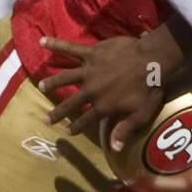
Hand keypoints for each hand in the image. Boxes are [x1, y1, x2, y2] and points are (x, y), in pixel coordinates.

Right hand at [38, 35, 162, 149]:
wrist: (151, 61)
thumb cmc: (148, 89)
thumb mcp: (139, 115)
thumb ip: (125, 130)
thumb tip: (115, 149)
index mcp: (103, 105)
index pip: (86, 119)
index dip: (77, 127)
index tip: (67, 132)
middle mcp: (91, 90)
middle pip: (71, 103)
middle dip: (58, 112)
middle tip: (45, 119)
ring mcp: (89, 71)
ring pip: (66, 77)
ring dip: (52, 82)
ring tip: (41, 86)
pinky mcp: (91, 53)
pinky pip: (70, 48)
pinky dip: (56, 44)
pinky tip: (42, 41)